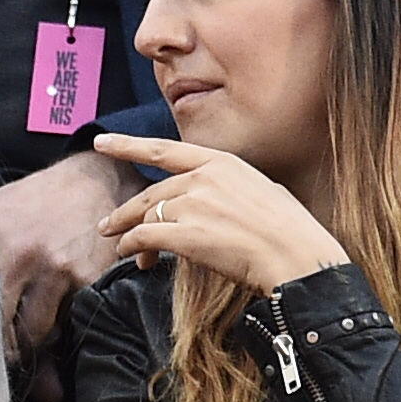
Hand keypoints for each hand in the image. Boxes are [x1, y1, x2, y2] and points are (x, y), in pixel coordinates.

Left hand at [0, 152, 135, 354]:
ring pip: (34, 333)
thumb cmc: (24, 207)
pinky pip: (66, 324)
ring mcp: (53, 268)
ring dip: (30, 345)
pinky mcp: (86, 279)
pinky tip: (55, 321)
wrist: (87, 183)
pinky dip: (60, 331)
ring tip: (26, 341)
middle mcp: (16, 253)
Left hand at [92, 133, 347, 293]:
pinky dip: (132, 247)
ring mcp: (193, 205)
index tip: (102, 142)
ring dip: (129, 235)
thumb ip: (226, 186)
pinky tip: (134, 256)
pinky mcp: (185, 234)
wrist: (299, 258)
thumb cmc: (288, 231)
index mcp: (222, 163)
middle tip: (107, 225)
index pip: (164, 150)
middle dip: (125, 211)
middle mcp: (203, 178)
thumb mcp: (260, 190)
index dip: (128, 146)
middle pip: (150, 193)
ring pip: (144, 216)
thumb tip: (208, 196)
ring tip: (120, 246)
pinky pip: (144, 237)